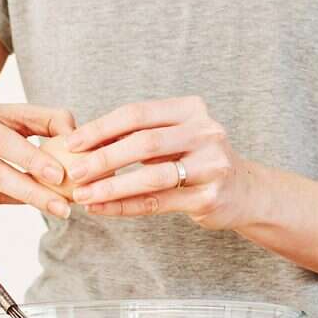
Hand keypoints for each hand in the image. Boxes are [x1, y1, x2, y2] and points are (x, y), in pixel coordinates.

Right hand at [0, 99, 77, 218]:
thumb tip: (75, 136)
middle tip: (62, 207)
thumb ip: (47, 119)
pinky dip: (5, 201)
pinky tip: (20, 198)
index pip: (0, 140)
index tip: (60, 176)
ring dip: (21, 200)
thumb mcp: (11, 115)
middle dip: (31, 192)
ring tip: (50, 203)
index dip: (31, 159)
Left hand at [62, 96, 250, 229]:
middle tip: (73, 170)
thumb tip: (82, 141)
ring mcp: (211, 165)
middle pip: (143, 143)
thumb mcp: (175, 137)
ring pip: (151, 177)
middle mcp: (205, 132)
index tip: (72, 142)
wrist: (245, 191)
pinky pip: (157, 203)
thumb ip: (138, 135)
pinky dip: (124, 206)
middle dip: (103, 157)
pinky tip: (101, 208)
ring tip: (82, 194)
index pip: (137, 114)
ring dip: (111, 186)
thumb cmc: (196, 159)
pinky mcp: (209, 197)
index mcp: (191, 109)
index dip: (101, 128)